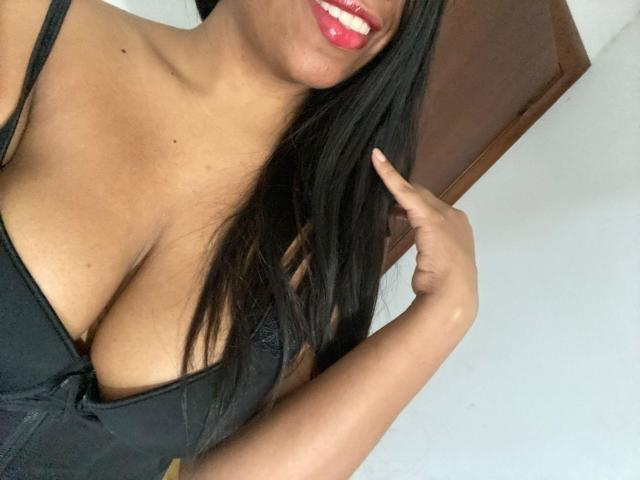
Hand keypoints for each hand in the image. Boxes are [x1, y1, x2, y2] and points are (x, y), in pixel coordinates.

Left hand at [371, 147, 477, 315]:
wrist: (452, 296)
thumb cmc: (443, 290)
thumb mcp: (437, 267)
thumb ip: (430, 252)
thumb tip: (425, 252)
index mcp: (459, 228)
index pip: (432, 209)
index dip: (414, 204)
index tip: (400, 205)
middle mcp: (454, 217)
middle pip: (424, 198)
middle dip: (405, 196)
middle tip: (383, 198)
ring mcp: (443, 215)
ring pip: (414, 193)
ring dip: (397, 189)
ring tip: (377, 177)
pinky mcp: (427, 215)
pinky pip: (404, 190)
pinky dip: (389, 175)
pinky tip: (377, 160)